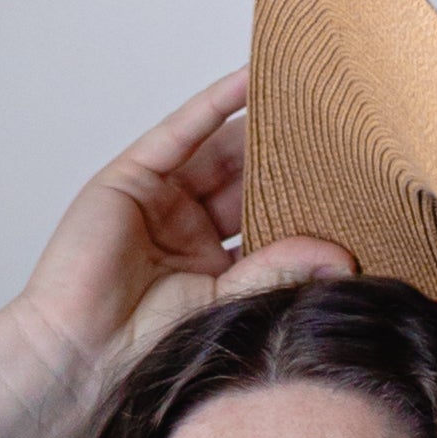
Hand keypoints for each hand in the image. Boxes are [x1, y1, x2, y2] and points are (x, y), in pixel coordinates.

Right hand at [7, 69, 353, 429]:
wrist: (80, 359)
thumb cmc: (144, 351)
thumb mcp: (229, 306)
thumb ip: (280, 271)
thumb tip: (344, 258)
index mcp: (217, 269)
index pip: (271, 223)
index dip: (307, 202)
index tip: (356, 182)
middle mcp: (190, 231)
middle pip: (248, 180)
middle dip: (287, 156)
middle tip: (339, 126)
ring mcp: (160, 202)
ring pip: (219, 150)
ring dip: (259, 124)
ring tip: (307, 93)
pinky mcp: (132, 178)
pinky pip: (182, 131)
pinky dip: (215, 104)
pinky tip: (252, 78)